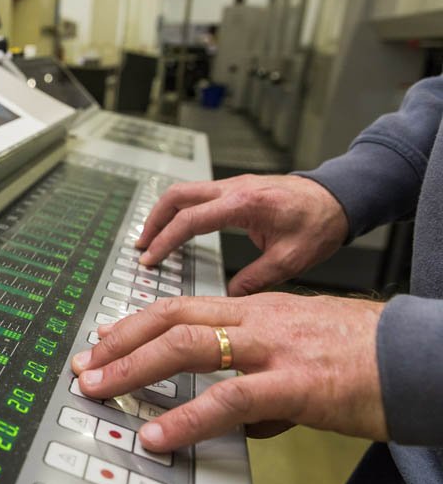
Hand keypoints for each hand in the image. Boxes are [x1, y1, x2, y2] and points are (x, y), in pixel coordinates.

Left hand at [71, 294, 386, 451]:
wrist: (420, 355)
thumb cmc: (363, 353)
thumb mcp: (300, 349)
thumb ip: (262, 371)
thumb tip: (243, 414)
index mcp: (256, 309)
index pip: (180, 307)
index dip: (134, 324)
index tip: (102, 340)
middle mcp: (256, 319)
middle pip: (170, 318)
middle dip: (118, 341)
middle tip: (84, 365)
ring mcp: (273, 348)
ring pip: (187, 346)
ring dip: (133, 369)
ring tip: (99, 390)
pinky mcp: (295, 384)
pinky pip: (229, 399)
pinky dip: (187, 418)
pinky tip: (159, 434)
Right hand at [135, 175, 348, 295]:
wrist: (340, 197)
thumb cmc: (321, 222)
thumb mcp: (291, 258)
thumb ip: (256, 279)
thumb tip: (228, 298)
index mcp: (244, 204)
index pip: (190, 220)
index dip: (166, 241)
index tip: (151, 259)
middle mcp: (233, 189)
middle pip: (176, 196)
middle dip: (153, 222)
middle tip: (142, 247)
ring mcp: (232, 185)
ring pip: (183, 192)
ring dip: (163, 214)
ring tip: (151, 238)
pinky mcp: (235, 188)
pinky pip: (197, 195)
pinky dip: (179, 211)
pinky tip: (177, 228)